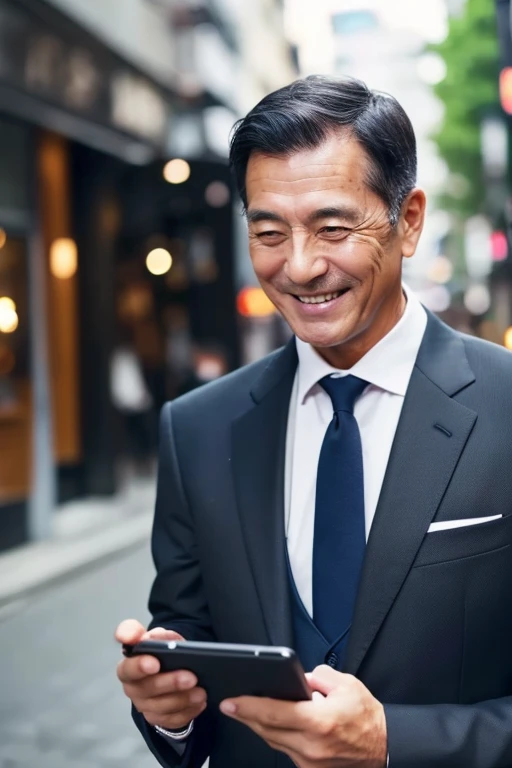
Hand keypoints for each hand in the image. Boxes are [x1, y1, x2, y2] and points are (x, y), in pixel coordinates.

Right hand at [115, 619, 206, 730]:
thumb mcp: (160, 637)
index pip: (127, 668)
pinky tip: (200, 702)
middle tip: (191, 677)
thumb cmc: (162, 651)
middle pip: (147, 689)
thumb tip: (150, 638)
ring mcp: (144, 706)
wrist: (169, 668)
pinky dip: (188, 712)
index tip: (155, 663)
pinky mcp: (158, 719)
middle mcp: (133, 689)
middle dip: (170, 683)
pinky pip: (173, 720)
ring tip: (201, 692)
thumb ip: (154, 635)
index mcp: (128, 667)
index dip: (138, 666)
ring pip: (161, 708)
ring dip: (183, 700)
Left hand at [219, 664, 386, 767]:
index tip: (230, 701)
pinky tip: (269, 725)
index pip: (274, 713)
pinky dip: (275, 736)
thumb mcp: (348, 686)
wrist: (385, 749)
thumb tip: (302, 679)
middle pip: (268, 730)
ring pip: (274, 741)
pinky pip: (285, 750)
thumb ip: (320, 677)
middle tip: (229, 704)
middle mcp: (312, 745)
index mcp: (320, 722)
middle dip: (245, 716)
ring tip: (245, 711)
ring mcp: (310, 762)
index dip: (249, 706)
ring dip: (258, 726)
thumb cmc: (368, 718)